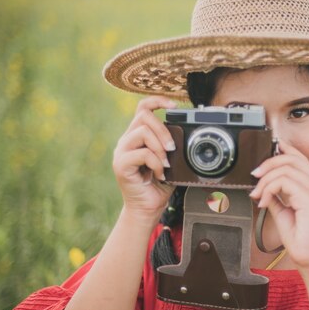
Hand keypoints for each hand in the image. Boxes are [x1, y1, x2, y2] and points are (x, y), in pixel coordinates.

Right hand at [112, 96, 176, 215]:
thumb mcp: (171, 161)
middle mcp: (127, 141)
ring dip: (160, 147)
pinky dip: (156, 162)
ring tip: (166, 162)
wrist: (148, 208)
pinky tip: (160, 173)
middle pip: (143, 116)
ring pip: (142, 132)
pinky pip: (142, 153)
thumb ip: (174, 146)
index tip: (174, 105)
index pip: (143, 108)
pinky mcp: (120, 165)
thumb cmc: (159, 185)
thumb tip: (188, 134)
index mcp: (137, 136)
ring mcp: (122, 152)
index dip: (158, 101)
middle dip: (163, 129)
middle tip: (172, 147)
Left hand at [249, 140, 308, 270]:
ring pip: (286, 168)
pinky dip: (268, 189)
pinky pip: (284, 182)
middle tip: (255, 176)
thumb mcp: (284, 213)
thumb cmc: (301, 241)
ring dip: (266, 180)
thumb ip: (277, 198)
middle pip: (292, 158)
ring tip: (258, 195)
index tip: (268, 152)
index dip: (284, 149)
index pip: (300, 159)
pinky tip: (263, 202)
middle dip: (269, 163)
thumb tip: (263, 188)